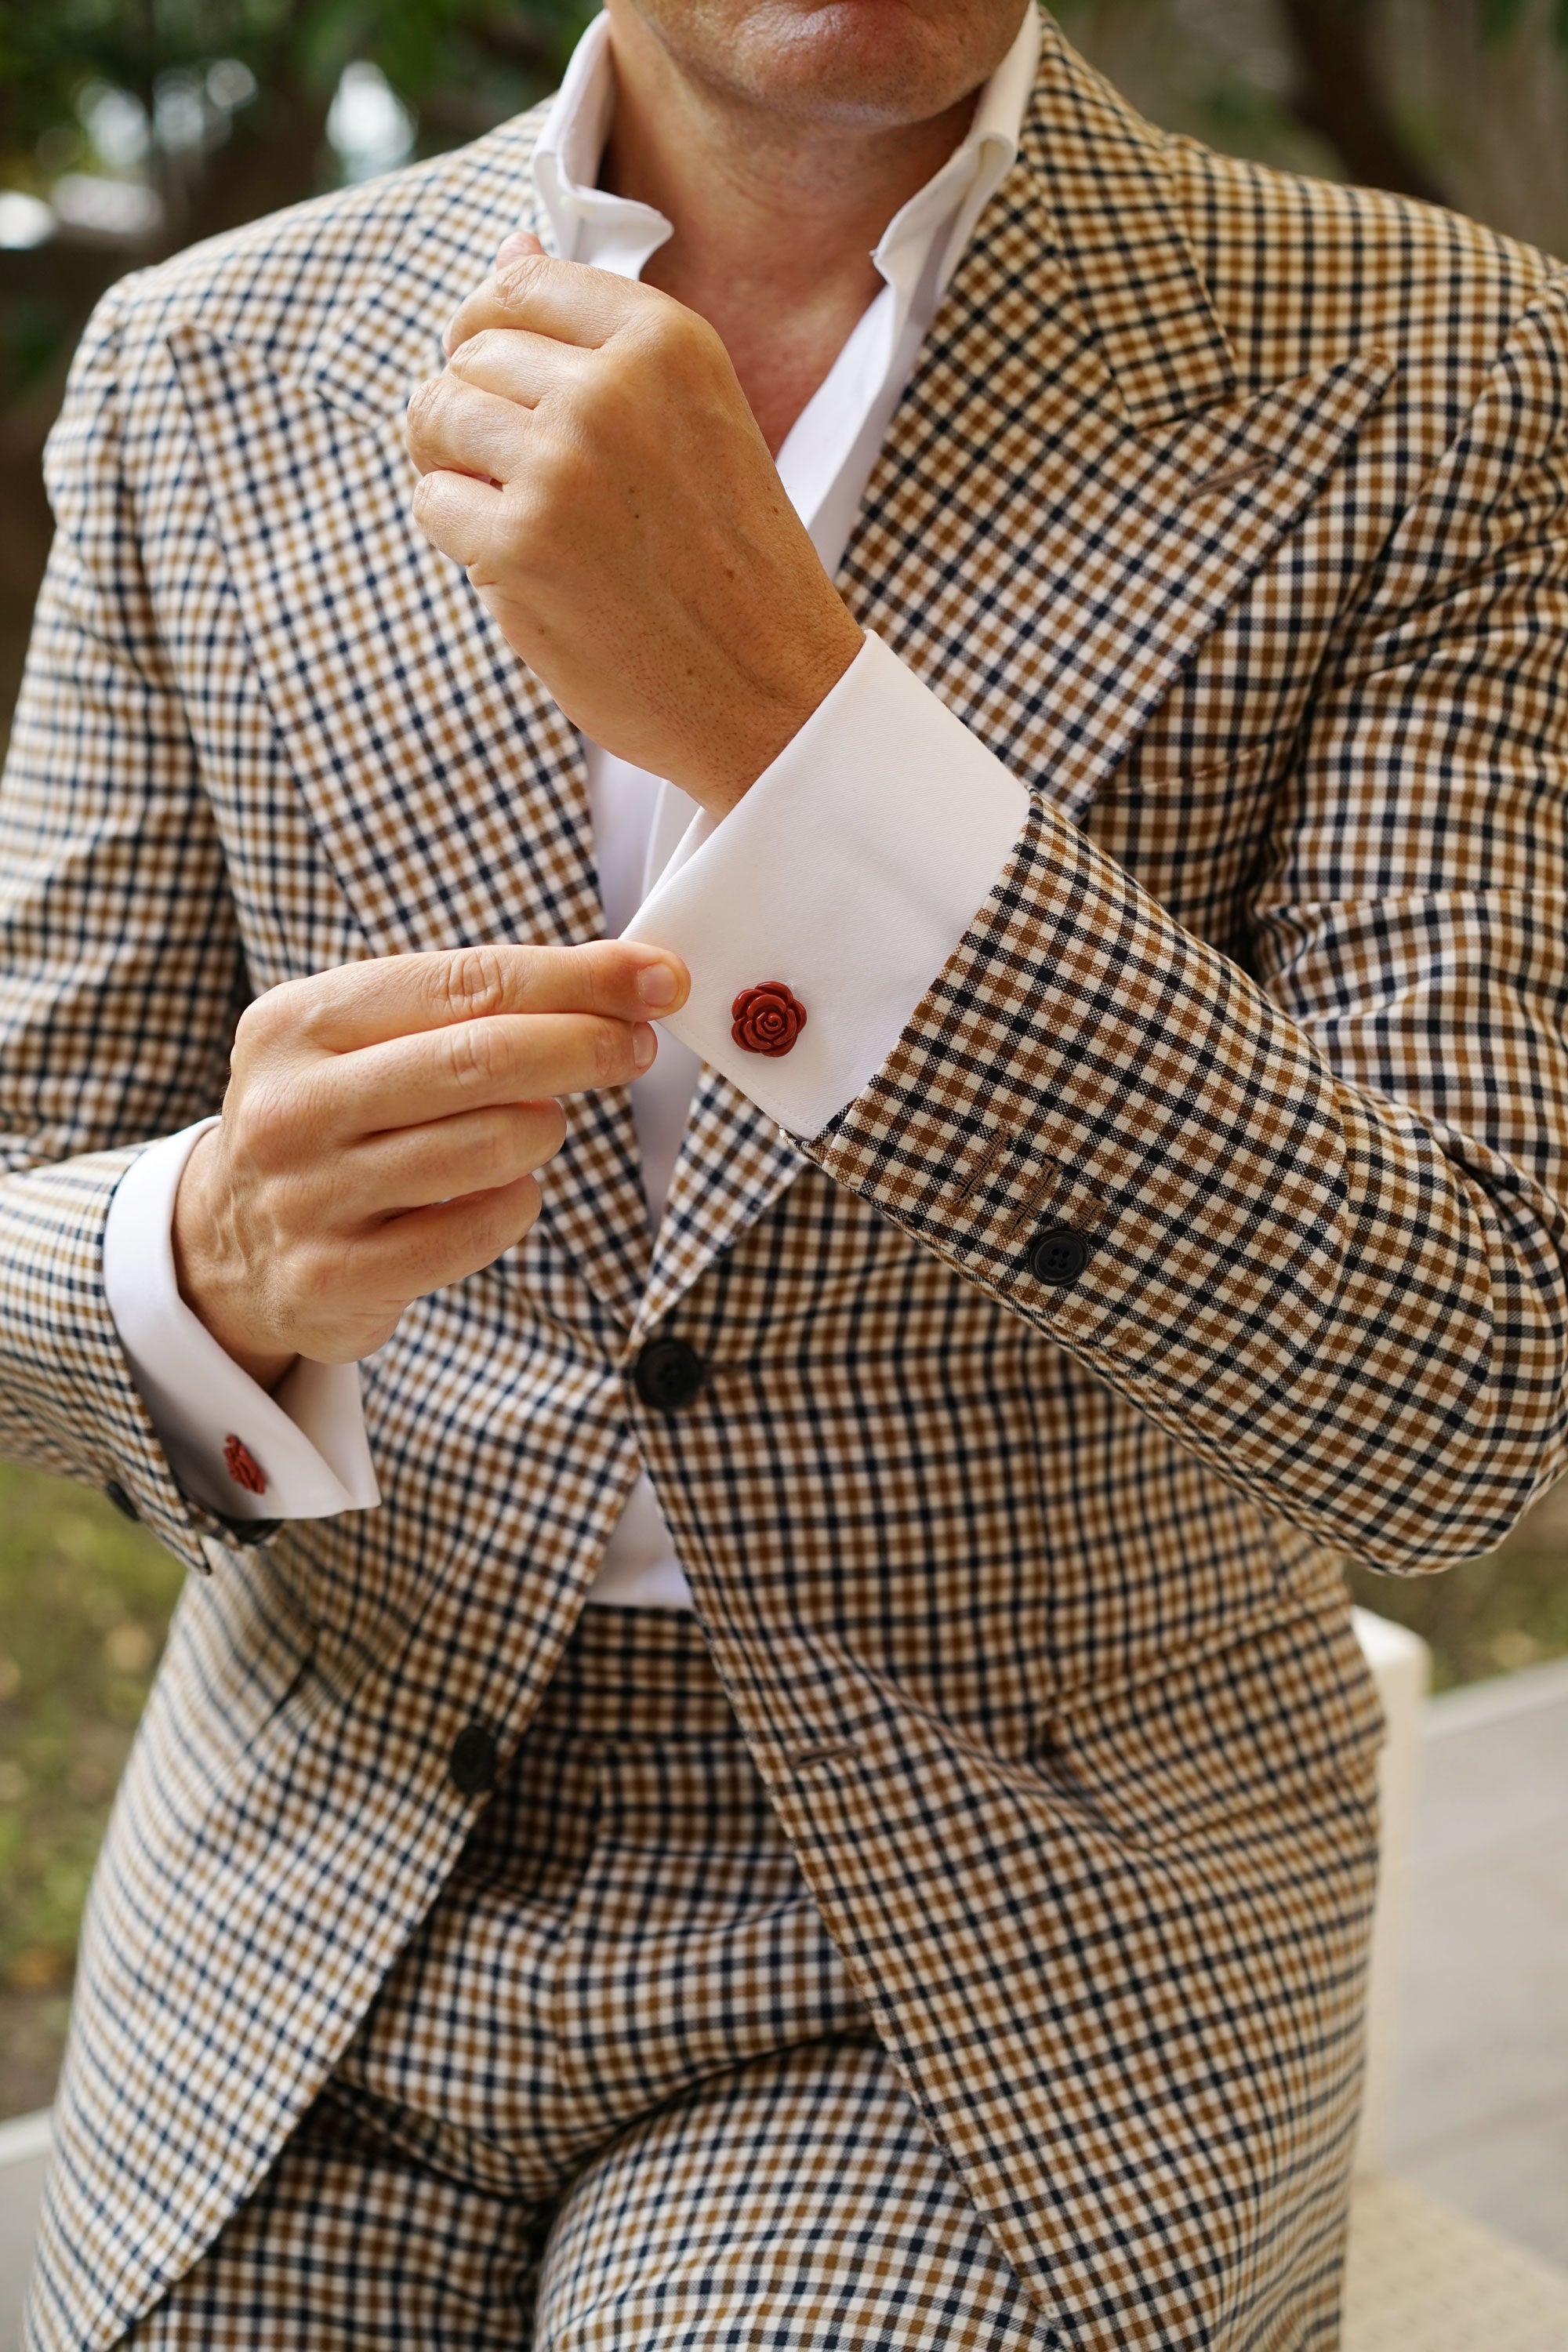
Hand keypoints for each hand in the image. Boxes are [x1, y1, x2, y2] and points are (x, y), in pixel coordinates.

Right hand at [173, 941, 688, 1386]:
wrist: (230, 1237)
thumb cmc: (337, 1115)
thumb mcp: (369, 1037)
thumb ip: (477, 1001)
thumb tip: (633, 979)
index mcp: (299, 1021)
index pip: (467, 982)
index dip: (578, 979)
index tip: (657, 977)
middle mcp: (292, 1106)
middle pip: (482, 1060)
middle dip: (586, 1046)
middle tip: (637, 1047)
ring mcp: (307, 1197)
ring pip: (489, 1147)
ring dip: (546, 1130)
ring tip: (542, 1124)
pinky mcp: (334, 1278)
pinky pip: (476, 1231)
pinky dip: (517, 1203)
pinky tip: (508, 1189)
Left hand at [405, 233, 864, 817]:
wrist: (771, 690)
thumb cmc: (728, 558)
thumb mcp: (694, 413)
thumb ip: (603, 335)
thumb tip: (512, 245)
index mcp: (665, 339)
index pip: (515, 285)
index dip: (493, 340)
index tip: (520, 397)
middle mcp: (612, 388)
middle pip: (467, 354)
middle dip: (475, 412)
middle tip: (526, 480)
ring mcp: (560, 467)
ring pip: (435, 417)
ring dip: (455, 469)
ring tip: (516, 515)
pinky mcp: (518, 547)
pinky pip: (432, 503)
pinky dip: (459, 536)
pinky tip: (523, 566)